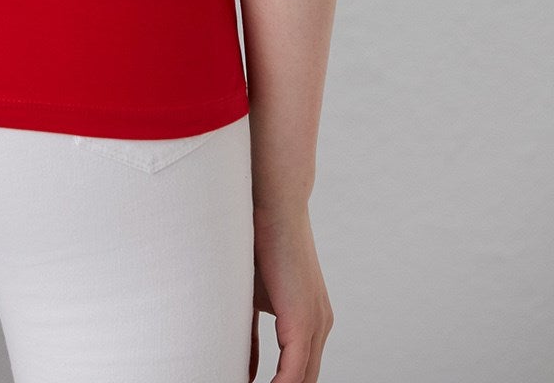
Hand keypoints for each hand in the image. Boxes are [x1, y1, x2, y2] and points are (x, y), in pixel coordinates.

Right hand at [248, 203, 333, 381]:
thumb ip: (252, 336)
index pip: (299, 373)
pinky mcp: (304, 323)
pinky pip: (292, 375)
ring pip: (301, 382)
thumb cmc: (256, 242)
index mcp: (311, 320)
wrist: (272, 203)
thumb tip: (246, 371)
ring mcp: (316, 325)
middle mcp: (320, 326)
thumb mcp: (252, 299)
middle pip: (303, 382)